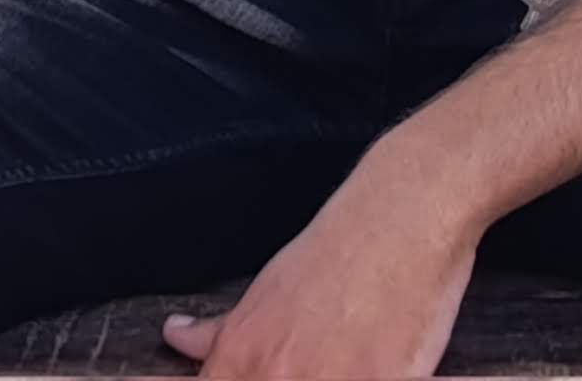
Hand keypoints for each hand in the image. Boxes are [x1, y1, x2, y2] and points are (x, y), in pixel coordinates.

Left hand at [159, 164, 477, 377]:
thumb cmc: (338, 248)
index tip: (261, 374)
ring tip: (341, 360)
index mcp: (243, 358)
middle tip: (312, 361)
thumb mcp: (268, 286)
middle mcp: (278, 378)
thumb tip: (178, 336)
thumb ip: (222, 330)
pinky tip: (377, 368)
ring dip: (329, 379)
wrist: (403, 217)